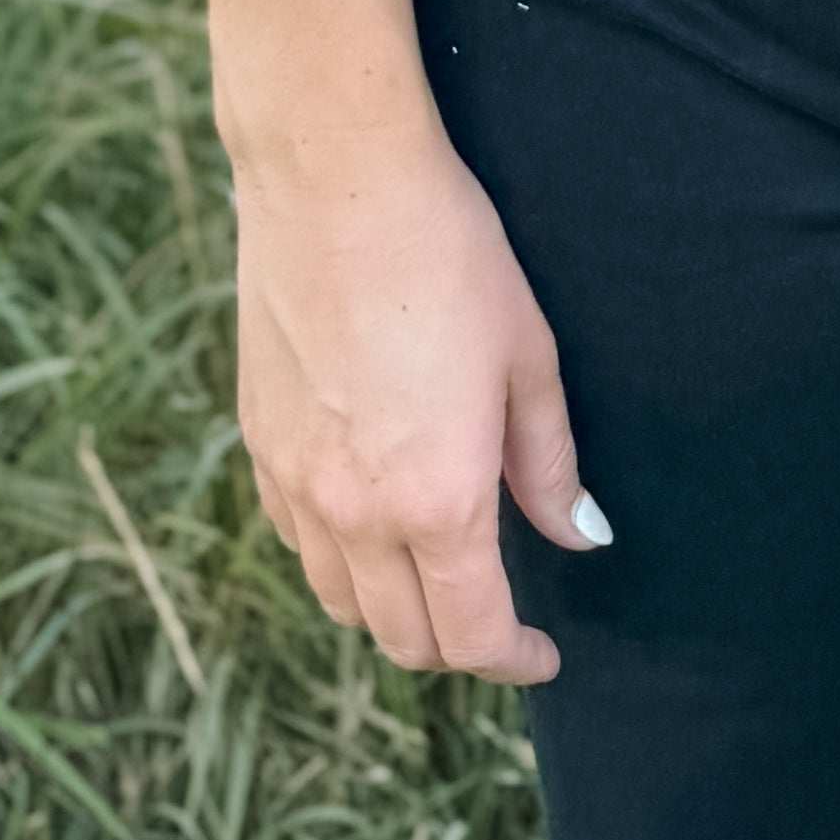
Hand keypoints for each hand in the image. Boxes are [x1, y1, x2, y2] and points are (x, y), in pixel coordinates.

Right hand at [231, 114, 606, 679]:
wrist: (334, 180)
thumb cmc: (448, 254)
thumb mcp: (526, 355)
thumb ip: (548, 462)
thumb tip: (580, 534)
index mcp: (437, 500)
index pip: (472, 634)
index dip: (513, 659)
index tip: (542, 652)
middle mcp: (356, 512)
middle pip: (401, 638)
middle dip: (456, 647)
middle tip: (496, 619)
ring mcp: (297, 482)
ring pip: (340, 601)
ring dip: (392, 610)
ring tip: (435, 574)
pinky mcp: (259, 443)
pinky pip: (296, 541)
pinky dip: (337, 559)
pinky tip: (369, 519)